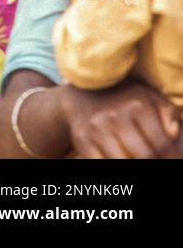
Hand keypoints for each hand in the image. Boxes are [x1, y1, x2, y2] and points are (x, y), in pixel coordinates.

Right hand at [61, 81, 182, 158]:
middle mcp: (116, 116)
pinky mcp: (82, 139)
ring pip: (124, 161)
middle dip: (152, 160)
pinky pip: (101, 161)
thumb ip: (167, 114)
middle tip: (152, 157)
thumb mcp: (148, 98)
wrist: (83, 94)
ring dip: (131, 162)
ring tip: (135, 156)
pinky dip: (111, 162)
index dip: (171, 156)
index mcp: (137, 105)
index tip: (171, 158)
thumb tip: (173, 134)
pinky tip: (117, 156)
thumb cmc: (124, 99)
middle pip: (144, 155)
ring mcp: (97, 128)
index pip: (162, 144)